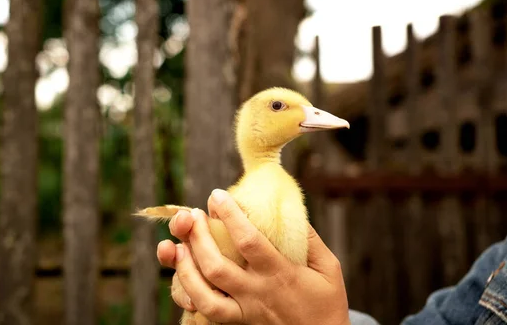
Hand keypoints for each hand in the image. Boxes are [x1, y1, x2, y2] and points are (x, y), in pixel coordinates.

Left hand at [157, 189, 350, 324]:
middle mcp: (258, 293)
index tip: (217, 195)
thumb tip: (288, 209)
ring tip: (177, 244)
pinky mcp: (238, 324)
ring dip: (186, 267)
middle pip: (217, 267)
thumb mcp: (328, 268)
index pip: (249, 241)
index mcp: (281, 275)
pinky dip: (189, 292)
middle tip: (192, 215)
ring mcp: (245, 312)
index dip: (230, 216)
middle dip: (199, 238)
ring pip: (205, 295)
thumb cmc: (326, 302)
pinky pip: (206, 311)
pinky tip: (183, 272)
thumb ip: (309, 239)